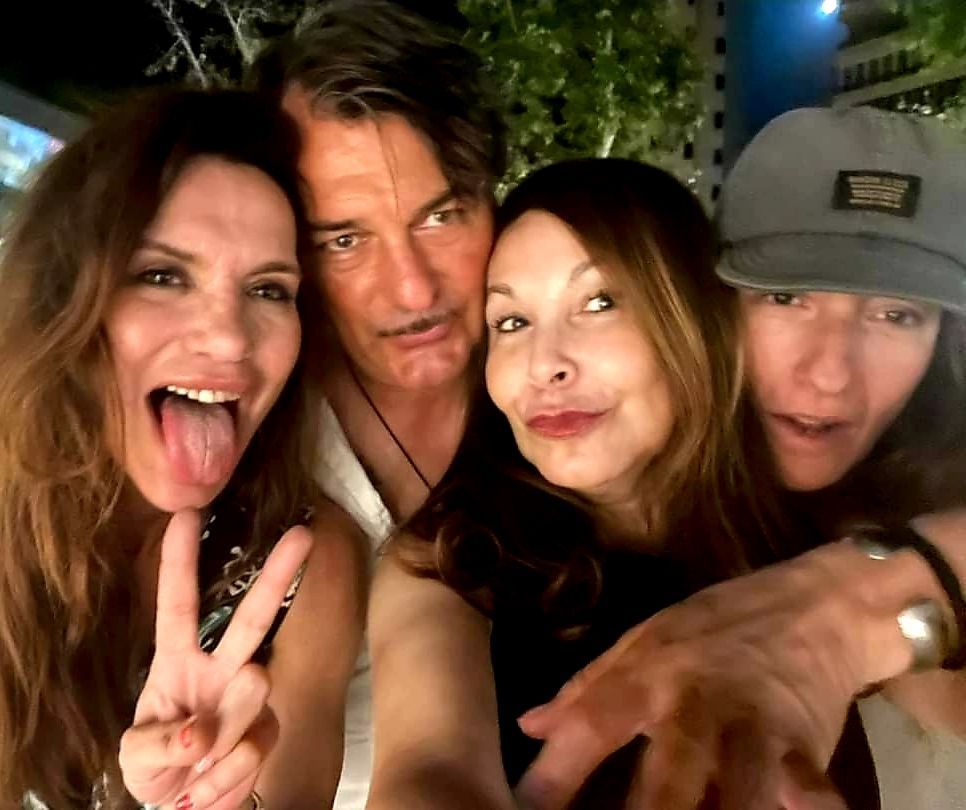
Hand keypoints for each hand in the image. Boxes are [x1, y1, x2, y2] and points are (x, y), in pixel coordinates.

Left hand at [119, 509, 310, 809]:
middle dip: (276, 576)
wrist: (188, 802)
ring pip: (254, 690)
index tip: (186, 515)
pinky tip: (210, 782)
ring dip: (222, 737)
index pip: (177, 605)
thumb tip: (200, 731)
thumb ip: (156, 743)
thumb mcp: (134, 757)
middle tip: (302, 535)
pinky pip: (254, 747)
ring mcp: (248, 697)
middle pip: (251, 618)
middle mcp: (219, 668)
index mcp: (176, 661)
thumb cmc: (156, 764)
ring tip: (197, 769)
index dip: (179, 562)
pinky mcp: (268, 729)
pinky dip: (226, 776)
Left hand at [514, 542, 907, 809]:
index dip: (555, 771)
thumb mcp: (645, 641)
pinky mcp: (807, 746)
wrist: (814, 603)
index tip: (523, 809)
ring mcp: (754, 727)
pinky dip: (806, 809)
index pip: (591, 722)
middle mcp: (696, 705)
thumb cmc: (715, 626)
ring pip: (738, 790)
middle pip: (668, 772)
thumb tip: (530, 727)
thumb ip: (586, 689)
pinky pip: (808, 791)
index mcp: (648, 675)